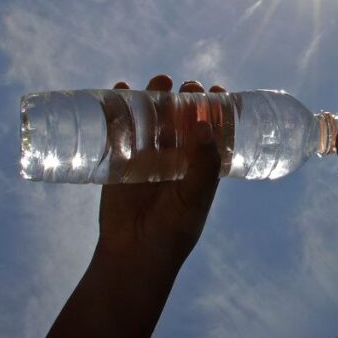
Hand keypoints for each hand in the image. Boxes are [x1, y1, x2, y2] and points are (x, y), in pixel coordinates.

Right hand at [98, 75, 226, 262]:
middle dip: (186, 99)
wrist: (132, 256)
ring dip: (156, 97)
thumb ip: (203, 164)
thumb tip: (205, 123)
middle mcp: (175, 159)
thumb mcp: (194, 199)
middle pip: (182, 120)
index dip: (218, 110)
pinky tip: (120, 90)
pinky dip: (119, 109)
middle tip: (189, 85)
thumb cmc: (171, 232)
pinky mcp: (120, 162)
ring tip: (160, 80)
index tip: (218, 89)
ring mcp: (147, 159)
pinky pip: (120, 131)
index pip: (213, 132)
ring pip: (153, 120)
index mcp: (200, 168)